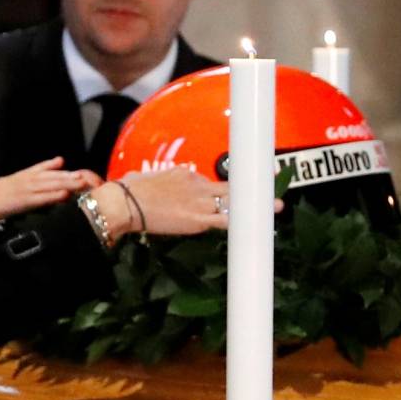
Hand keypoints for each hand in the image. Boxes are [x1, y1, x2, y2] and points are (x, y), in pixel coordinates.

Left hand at [0, 157, 93, 252]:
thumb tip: (4, 261)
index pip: (26, 199)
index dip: (47, 196)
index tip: (68, 193)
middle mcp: (3, 191)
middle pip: (37, 184)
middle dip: (63, 182)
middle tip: (87, 182)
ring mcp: (4, 184)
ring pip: (36, 176)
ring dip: (59, 173)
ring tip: (81, 173)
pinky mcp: (4, 182)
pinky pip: (28, 172)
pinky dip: (44, 165)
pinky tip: (59, 160)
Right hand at [96, 167, 279, 239]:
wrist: (125, 202)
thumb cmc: (127, 192)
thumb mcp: (144, 179)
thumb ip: (155, 182)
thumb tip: (144, 183)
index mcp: (183, 174)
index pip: (208, 183)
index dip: (220, 189)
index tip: (232, 189)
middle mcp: (197, 184)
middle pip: (229, 186)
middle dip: (251, 189)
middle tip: (270, 189)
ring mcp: (200, 200)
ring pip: (234, 202)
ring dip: (254, 206)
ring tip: (276, 207)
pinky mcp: (199, 219)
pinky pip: (227, 220)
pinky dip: (244, 223)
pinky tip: (259, 226)